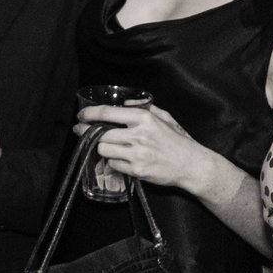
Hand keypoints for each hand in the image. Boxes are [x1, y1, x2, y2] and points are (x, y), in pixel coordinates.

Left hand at [79, 101, 221, 195]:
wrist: (191, 165)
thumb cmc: (177, 141)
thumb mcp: (164, 117)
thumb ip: (144, 107)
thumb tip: (124, 102)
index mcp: (144, 118)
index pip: (107, 113)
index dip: (89, 114)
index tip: (81, 115)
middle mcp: (139, 135)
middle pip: (100, 133)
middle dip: (86, 132)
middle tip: (80, 131)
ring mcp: (137, 154)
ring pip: (104, 150)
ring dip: (101, 148)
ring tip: (106, 145)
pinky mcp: (137, 170)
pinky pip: (114, 164)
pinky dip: (114, 162)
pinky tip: (121, 158)